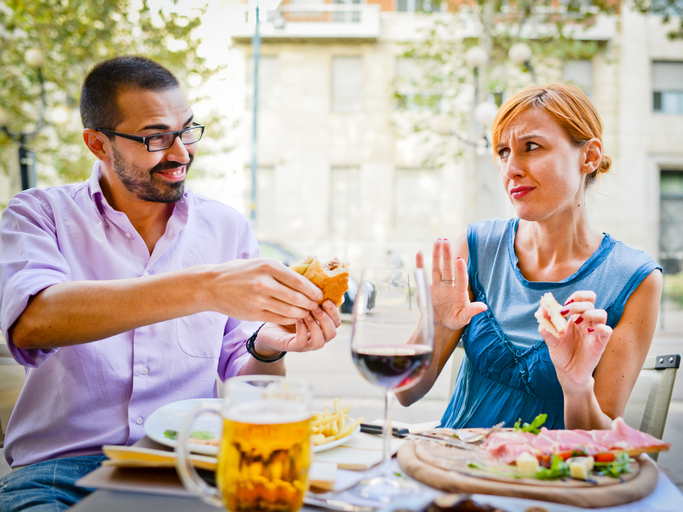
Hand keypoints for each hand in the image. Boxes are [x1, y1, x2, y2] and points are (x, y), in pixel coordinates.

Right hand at [206, 258, 322, 323]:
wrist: (212, 286)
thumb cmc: (239, 272)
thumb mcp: (260, 263)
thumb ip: (280, 271)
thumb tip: (306, 278)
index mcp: (268, 266)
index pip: (298, 281)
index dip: (312, 290)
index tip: (319, 294)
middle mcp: (264, 283)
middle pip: (297, 298)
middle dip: (310, 304)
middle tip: (316, 306)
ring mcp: (258, 299)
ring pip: (290, 310)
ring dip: (302, 313)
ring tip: (307, 312)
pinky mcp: (254, 313)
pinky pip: (279, 318)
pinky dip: (290, 319)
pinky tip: (294, 317)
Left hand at [254, 299, 341, 354]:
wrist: (267, 330)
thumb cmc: (284, 313)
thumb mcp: (299, 303)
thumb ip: (308, 295)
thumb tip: (315, 275)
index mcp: (321, 326)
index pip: (336, 322)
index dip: (334, 312)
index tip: (326, 299)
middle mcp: (317, 337)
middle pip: (332, 333)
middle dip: (326, 319)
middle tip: (316, 306)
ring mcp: (306, 345)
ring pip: (320, 341)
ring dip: (315, 326)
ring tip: (306, 313)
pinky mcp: (292, 347)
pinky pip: (302, 342)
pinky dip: (301, 330)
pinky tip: (297, 319)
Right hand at [417, 238, 486, 331]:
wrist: (439, 323)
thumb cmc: (454, 320)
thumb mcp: (463, 319)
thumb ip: (471, 312)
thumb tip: (484, 307)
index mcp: (459, 293)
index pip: (461, 280)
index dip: (461, 271)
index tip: (459, 260)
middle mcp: (449, 286)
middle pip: (448, 269)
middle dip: (447, 255)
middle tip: (446, 241)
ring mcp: (437, 286)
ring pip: (437, 268)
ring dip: (436, 255)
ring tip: (438, 241)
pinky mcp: (426, 288)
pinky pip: (423, 274)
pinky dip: (420, 264)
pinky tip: (419, 253)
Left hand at [539, 291, 612, 393]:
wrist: (568, 374)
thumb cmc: (561, 354)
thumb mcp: (550, 340)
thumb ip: (546, 325)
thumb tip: (541, 310)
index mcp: (575, 318)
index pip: (582, 298)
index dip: (575, 297)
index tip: (564, 305)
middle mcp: (586, 323)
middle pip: (590, 303)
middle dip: (577, 304)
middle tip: (565, 311)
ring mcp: (594, 332)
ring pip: (602, 313)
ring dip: (590, 313)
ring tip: (577, 321)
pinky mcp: (600, 344)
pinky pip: (607, 330)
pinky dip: (601, 328)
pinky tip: (589, 332)